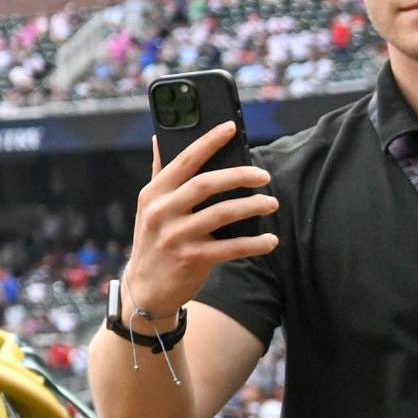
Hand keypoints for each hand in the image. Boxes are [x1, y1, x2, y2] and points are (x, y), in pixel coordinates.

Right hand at [117, 122, 275, 327]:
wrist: (146, 289)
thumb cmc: (153, 241)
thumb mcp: (148, 207)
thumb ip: (158, 174)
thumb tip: (158, 138)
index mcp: (153, 194)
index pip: (183, 161)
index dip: (208, 142)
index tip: (230, 128)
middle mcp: (161, 212)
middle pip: (206, 184)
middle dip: (239, 176)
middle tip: (264, 175)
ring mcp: (176, 236)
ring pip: (222, 213)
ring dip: (252, 206)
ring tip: (271, 203)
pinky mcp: (192, 259)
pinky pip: (231, 247)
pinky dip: (255, 244)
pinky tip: (270, 240)